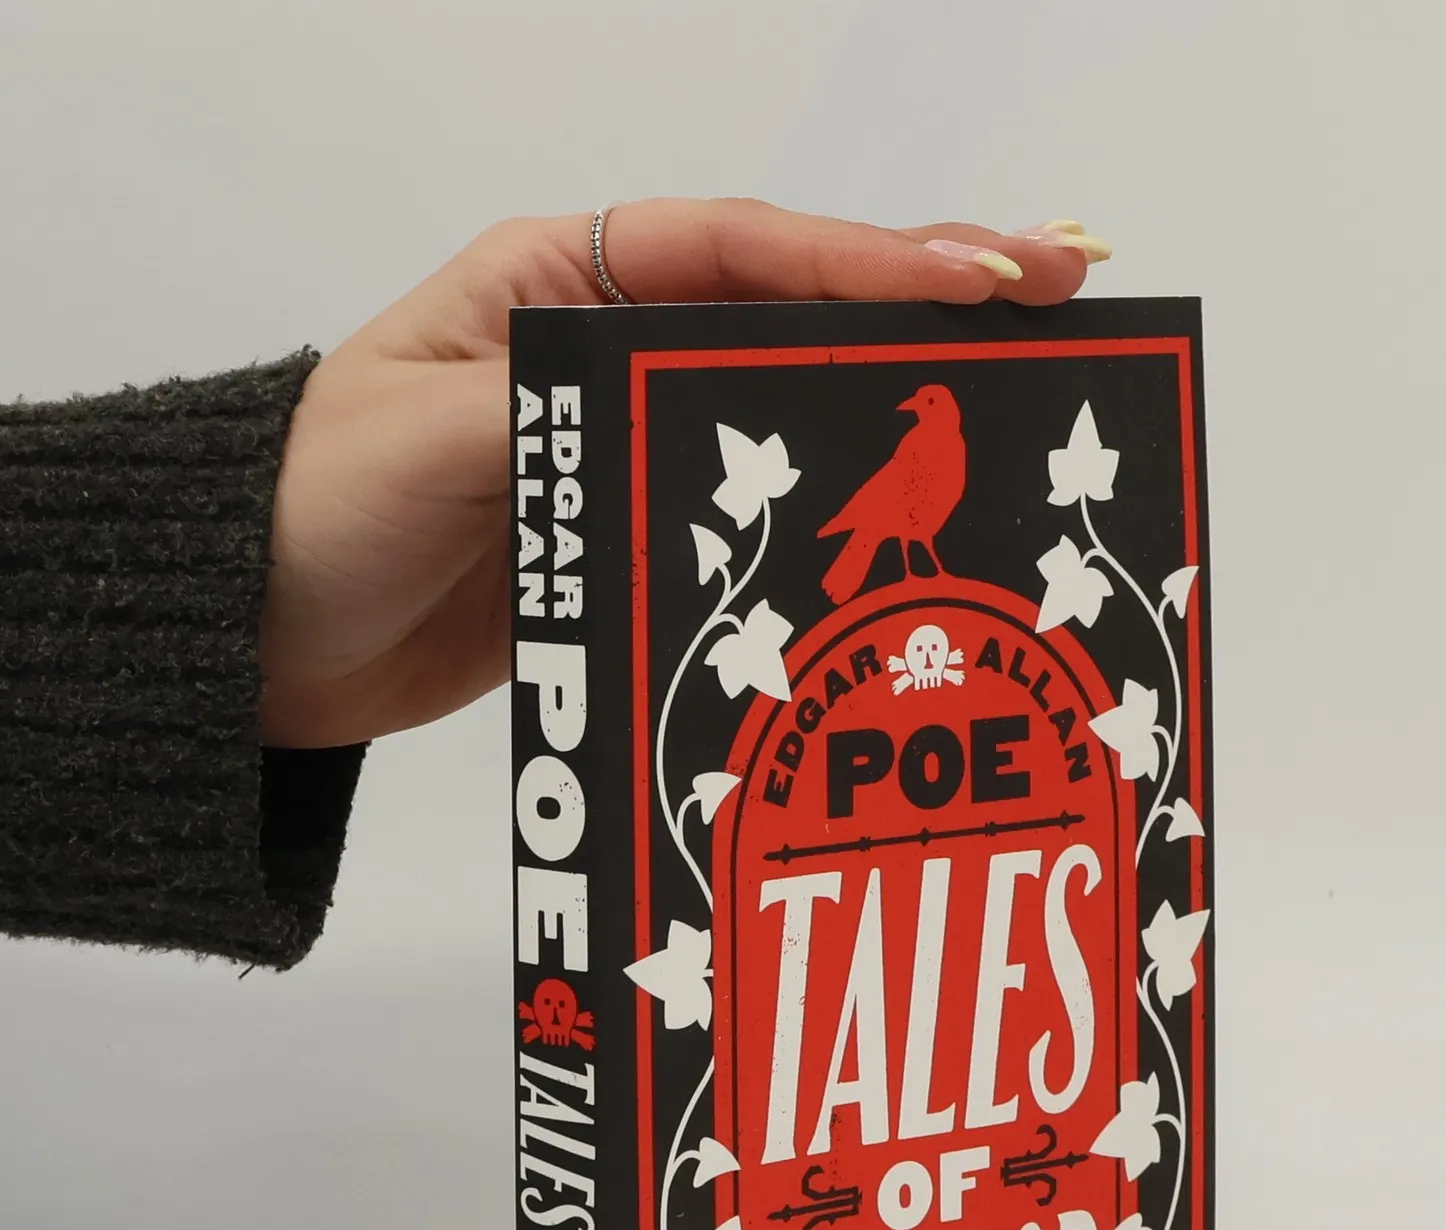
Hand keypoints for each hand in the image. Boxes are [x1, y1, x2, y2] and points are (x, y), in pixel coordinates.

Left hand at [258, 198, 1106, 748]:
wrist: (260, 638)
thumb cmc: (315, 512)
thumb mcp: (434, 438)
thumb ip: (565, 405)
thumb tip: (690, 394)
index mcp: (558, 280)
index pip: (743, 251)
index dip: (869, 258)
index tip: (985, 272)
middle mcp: (609, 344)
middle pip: (796, 307)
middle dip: (925, 299)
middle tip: (1060, 294)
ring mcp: (632, 437)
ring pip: (794, 398)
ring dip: (902, 396)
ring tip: (1022, 393)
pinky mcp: (637, 524)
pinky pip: (762, 495)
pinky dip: (841, 497)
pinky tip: (916, 515)